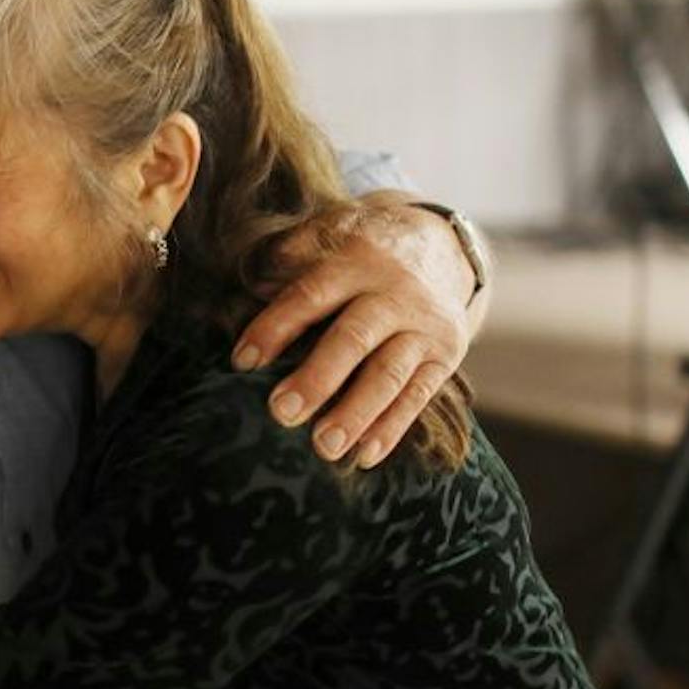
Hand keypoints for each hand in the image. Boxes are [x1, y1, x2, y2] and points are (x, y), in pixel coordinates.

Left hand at [232, 197, 478, 466]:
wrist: (446, 248)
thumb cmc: (365, 251)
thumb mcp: (333, 232)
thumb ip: (293, 252)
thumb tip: (251, 279)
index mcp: (356, 261)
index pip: (310, 296)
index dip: (275, 328)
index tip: (242, 362)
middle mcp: (393, 294)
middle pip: (354, 338)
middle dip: (318, 378)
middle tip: (281, 413)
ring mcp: (423, 327)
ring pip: (389, 374)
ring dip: (356, 413)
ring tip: (323, 448)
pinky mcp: (445, 356)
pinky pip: (418, 396)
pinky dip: (392, 428)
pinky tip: (363, 456)